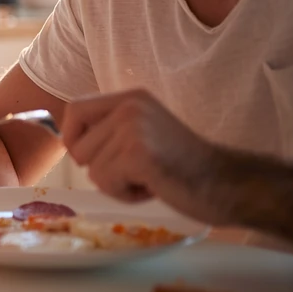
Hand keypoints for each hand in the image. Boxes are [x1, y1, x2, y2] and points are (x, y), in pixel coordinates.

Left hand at [61, 89, 225, 224]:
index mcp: (130, 98)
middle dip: (100, 169)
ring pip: (91, 169)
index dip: (73, 137)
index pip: (75, 109)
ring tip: (149, 178)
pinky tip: (153, 188)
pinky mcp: (138, 154)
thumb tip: (65, 137)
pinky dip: (125, 194)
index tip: (90, 157)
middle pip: (77, 147)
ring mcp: (134, 128)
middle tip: (136, 171)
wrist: (227, 183)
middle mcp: (130, 106)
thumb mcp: (141, 132)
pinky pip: (105, 182)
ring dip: (116, 184)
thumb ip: (110, 129)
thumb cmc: (181, 165)